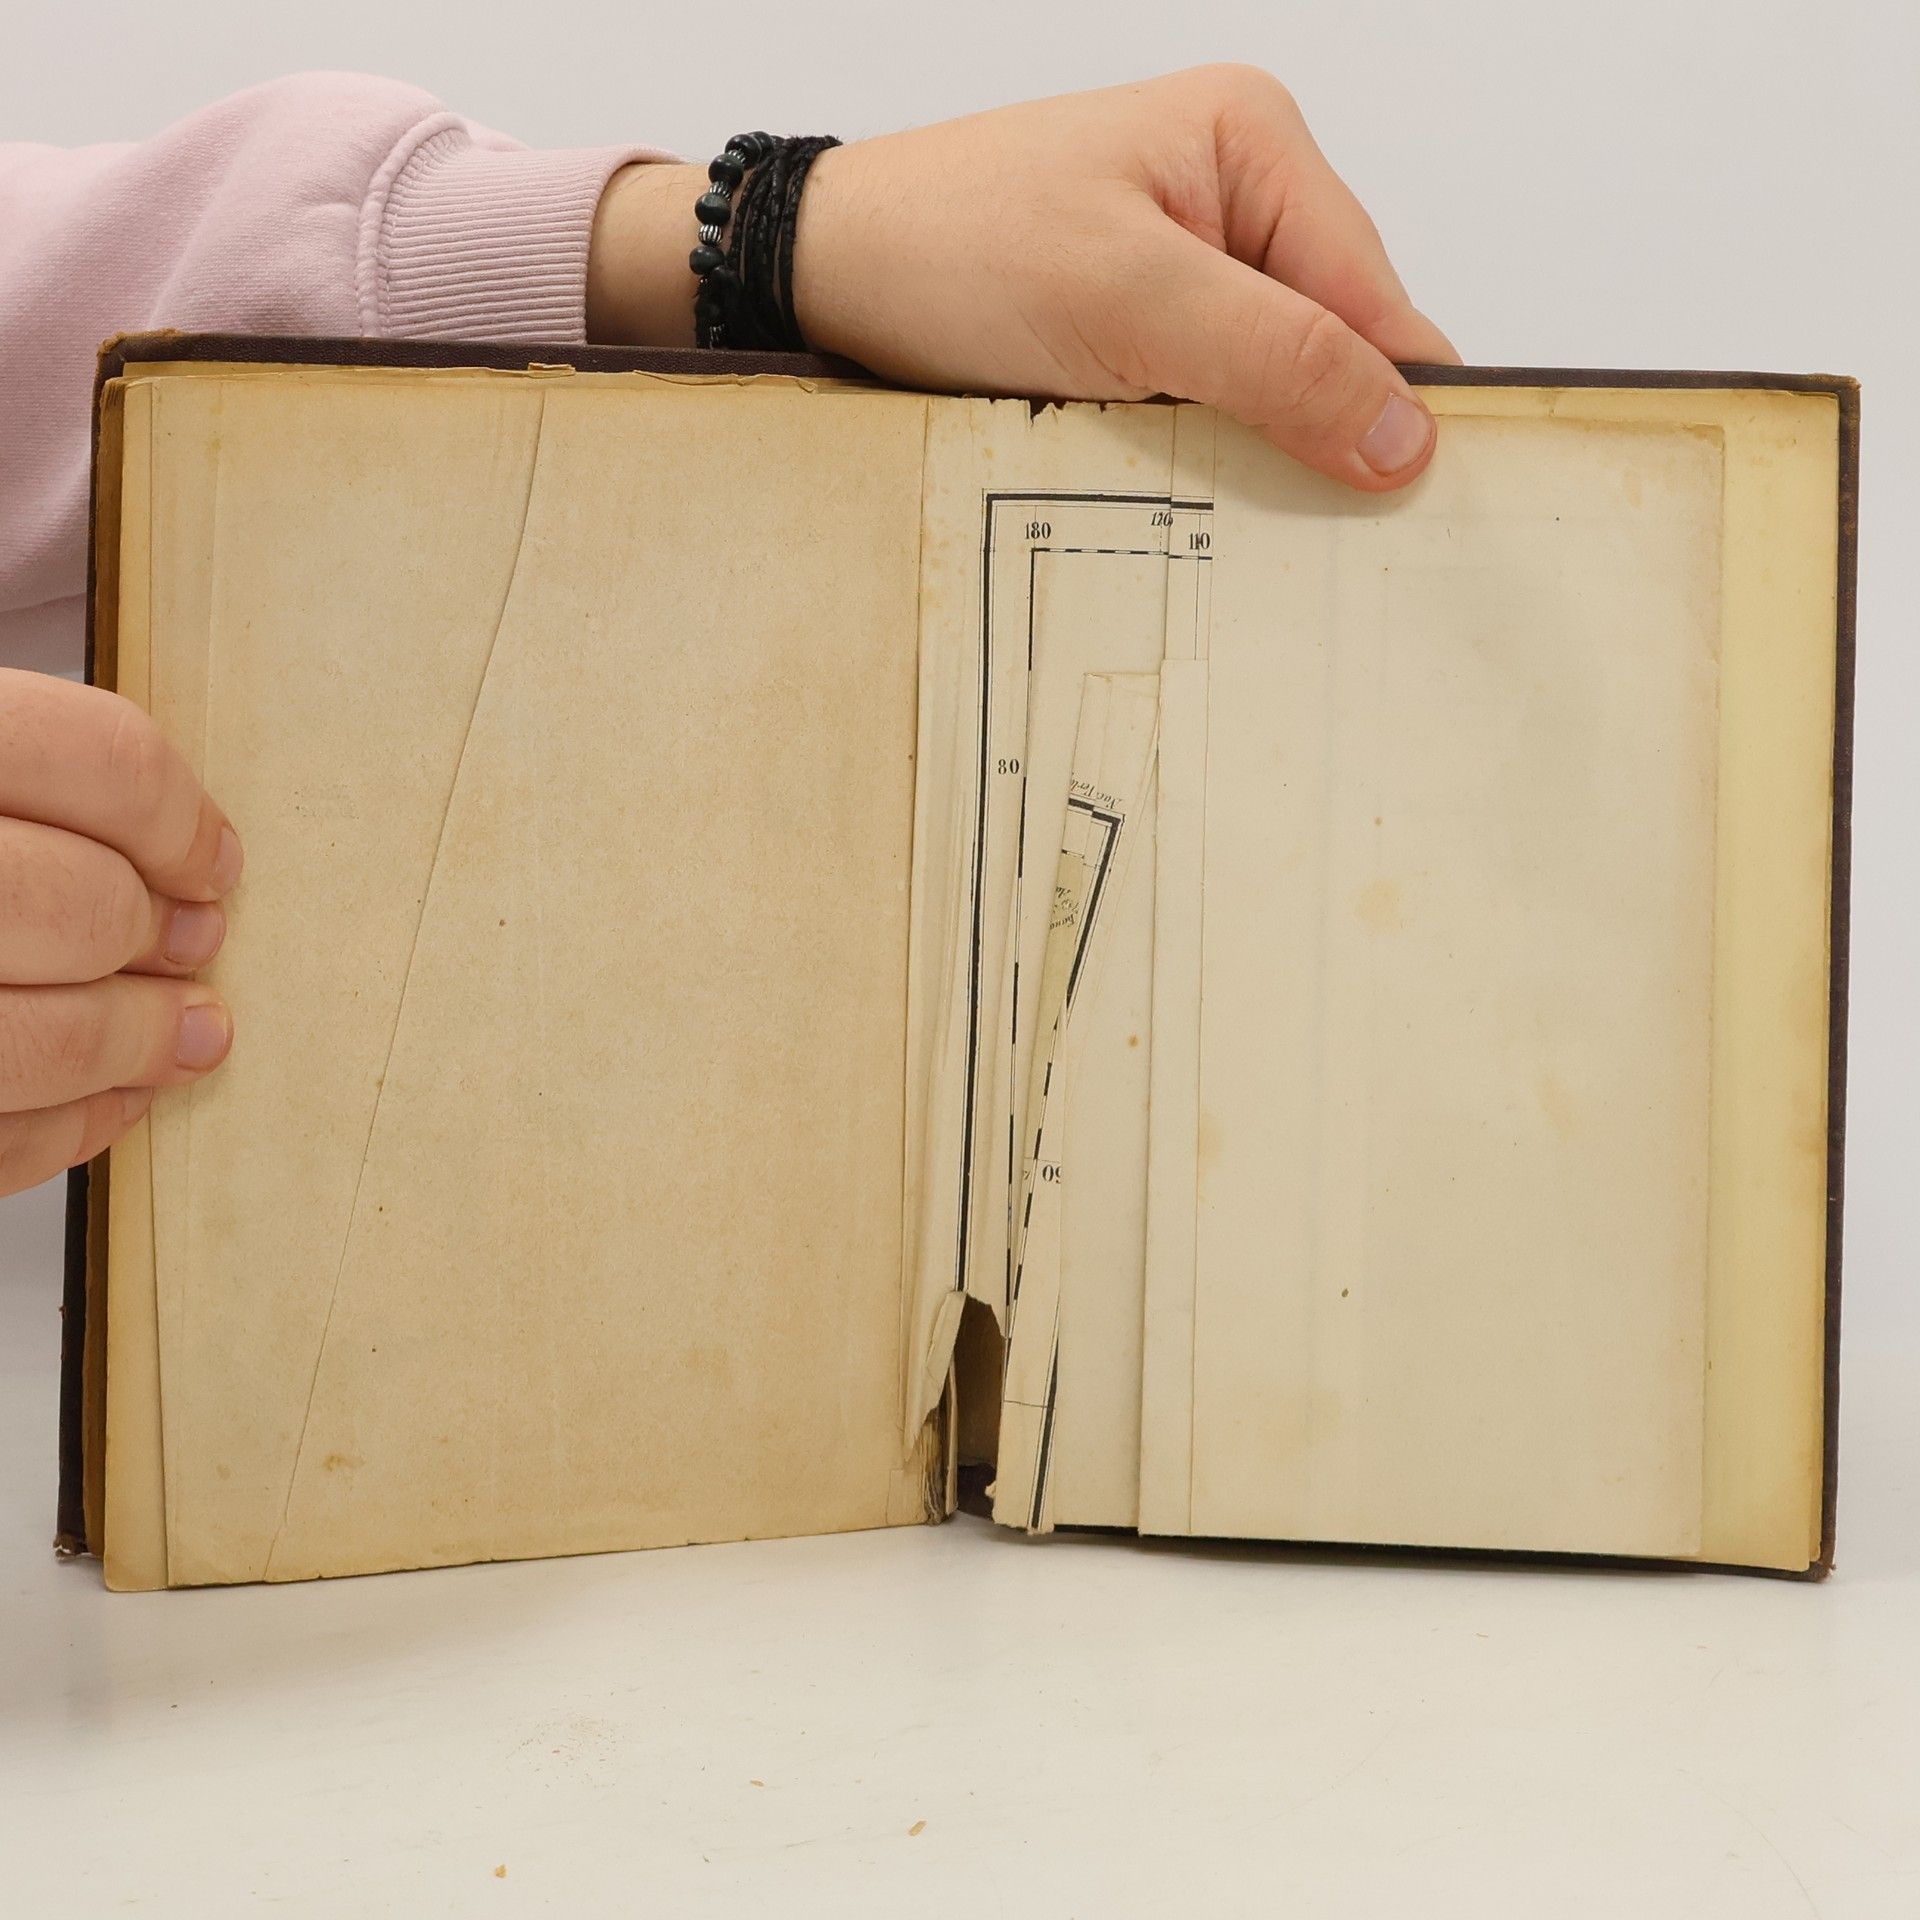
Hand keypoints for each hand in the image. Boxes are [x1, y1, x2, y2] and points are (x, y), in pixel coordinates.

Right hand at [0, 670, 239, 1197]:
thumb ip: (23, 774)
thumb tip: (190, 866)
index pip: (95, 757)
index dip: (178, 820)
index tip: (209, 864)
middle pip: (76, 906)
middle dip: (152, 938)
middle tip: (187, 946)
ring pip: (32, 1043)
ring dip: (133, 1046)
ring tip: (180, 1034)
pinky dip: (63, 1129)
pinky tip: (105, 1099)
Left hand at [588, 66, 1458, 490]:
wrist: (827, 275)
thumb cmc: (957, 254)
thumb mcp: (1130, 302)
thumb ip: (1278, 361)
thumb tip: (1407, 439)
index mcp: (1258, 148)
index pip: (1380, 301)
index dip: (1396, 411)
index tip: (1402, 520)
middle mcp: (1237, 198)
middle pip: (1336, 348)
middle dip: (1320, 438)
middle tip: (1305, 542)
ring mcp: (1190, 266)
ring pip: (1274, 389)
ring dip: (1256, 458)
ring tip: (1227, 519)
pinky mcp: (1143, 327)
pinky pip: (1213, 406)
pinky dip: (1204, 457)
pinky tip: (1181, 496)